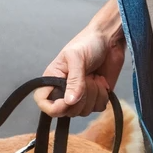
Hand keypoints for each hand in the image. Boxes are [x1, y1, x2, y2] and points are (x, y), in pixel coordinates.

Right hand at [36, 0, 125, 118]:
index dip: (52, 107)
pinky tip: (102, 81)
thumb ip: (73, 80)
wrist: (110, 41)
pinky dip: (103, 96)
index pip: (43, 102)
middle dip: (80, 98)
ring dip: (94, 94)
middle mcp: (64, 89)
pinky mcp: (96, 97)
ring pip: (83, 111)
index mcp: (53, 78)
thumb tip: (69, 101)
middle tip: (87, 78)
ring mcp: (81, 95)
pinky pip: (98, 108)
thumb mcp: (76, 58)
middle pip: (66, 111)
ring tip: (94, 76)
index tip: (67, 101)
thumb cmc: (87, 43)